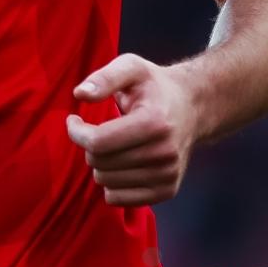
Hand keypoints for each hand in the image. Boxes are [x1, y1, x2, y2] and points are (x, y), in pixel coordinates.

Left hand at [66, 54, 201, 206]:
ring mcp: (168, 175)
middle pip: (99, 163)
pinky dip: (111, 183)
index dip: (76, 132)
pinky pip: (117, 199)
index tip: (74, 121)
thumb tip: (80, 95)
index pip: (98, 142)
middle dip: (90, 146)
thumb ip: (104, 77)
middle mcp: (164, 153)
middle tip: (98, 131)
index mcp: (154, 122)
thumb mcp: (131, 67)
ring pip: (105, 183)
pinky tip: (120, 163)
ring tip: (113, 146)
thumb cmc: (154, 86)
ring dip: (100, 164)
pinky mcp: (167, 191)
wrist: (193, 106)